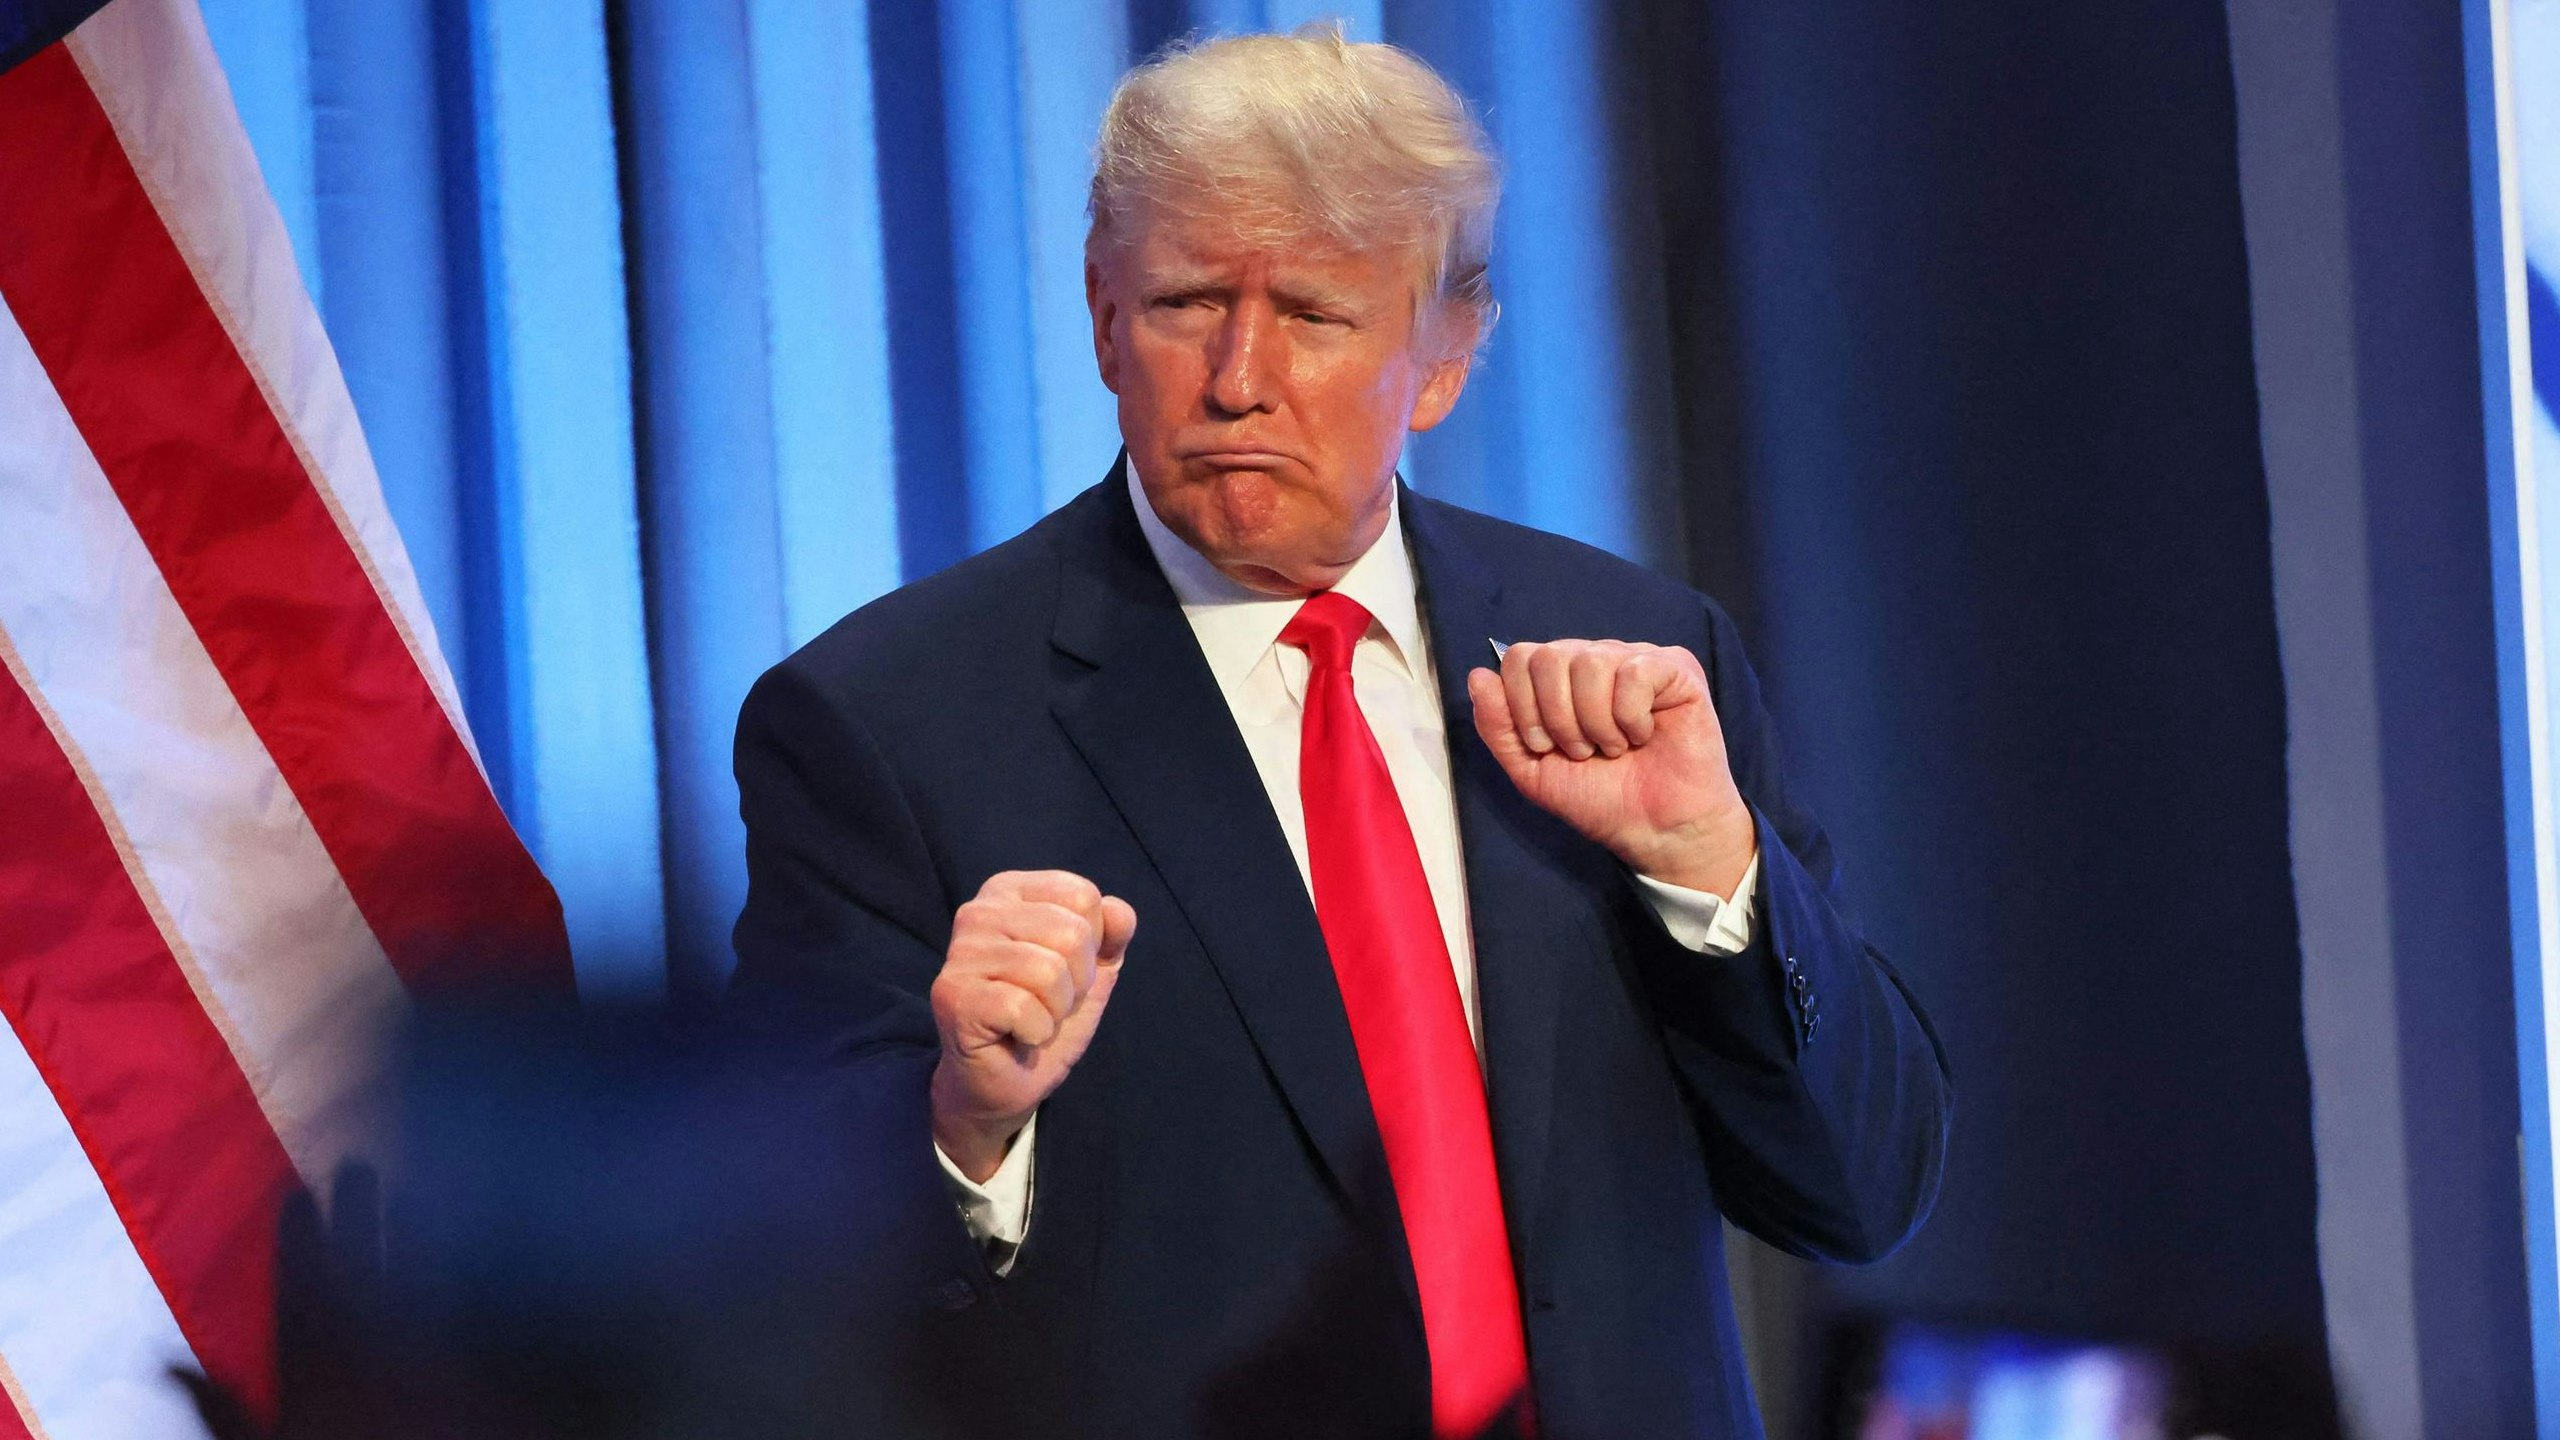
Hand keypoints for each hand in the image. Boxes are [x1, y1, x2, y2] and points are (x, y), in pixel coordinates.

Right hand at [929, 870, 1136, 1182]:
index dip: (1090, 945)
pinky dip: (1035, 1032)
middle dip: (1076, 983)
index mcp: (1009, 891)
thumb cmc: (1044, 1017)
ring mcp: (960, 952)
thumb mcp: (1091, 971)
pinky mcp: (953, 996)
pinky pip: (1024, 1008)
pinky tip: (1015, 1036)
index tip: (1063, 972)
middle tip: (1046, 1004)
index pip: (1083, 896)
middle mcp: (978, 911)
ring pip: (1049, 971)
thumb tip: (1120, 910)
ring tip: (1031, 1019)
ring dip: (1055, 1011)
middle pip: (1071, 932)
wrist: (1005, 1080)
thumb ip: (1111, 934)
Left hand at [1467, 639, 1755, 895]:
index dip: (1522, 705)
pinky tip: (1642, 736)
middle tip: (1581, 751)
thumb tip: (1478, 676)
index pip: (1519, 657)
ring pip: (1590, 663)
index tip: (1544, 746)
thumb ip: (1498, 726)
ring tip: (1612, 748)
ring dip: (1595, 722)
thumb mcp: (1531, 770)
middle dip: (1557, 718)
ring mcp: (1636, 659)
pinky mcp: (1676, 668)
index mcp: (1561, 678)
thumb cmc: (1599, 798)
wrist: (1655, 831)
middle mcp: (1596, 658)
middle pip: (1549, 657)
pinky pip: (1634, 673)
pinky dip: (1630, 717)